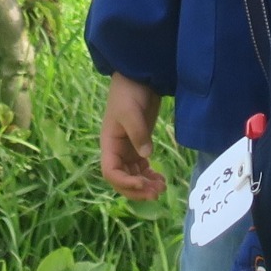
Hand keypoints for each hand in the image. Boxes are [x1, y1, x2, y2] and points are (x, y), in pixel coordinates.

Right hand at [100, 73, 165, 200]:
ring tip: (162, 188)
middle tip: (156, 192)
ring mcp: (128, 149)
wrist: (139, 77)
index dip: (124, 182)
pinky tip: (161, 179)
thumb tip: (146, 157)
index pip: (110, 171)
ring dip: (145, 184)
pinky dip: (150, 175)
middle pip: (122, 178)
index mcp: (109, 144)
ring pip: (133, 175)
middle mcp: (116, 150)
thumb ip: (138, 134)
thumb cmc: (129, 93)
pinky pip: (141, 167)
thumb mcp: (131, 112)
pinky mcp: (139, 144)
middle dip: (137, 189)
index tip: (141, 184)